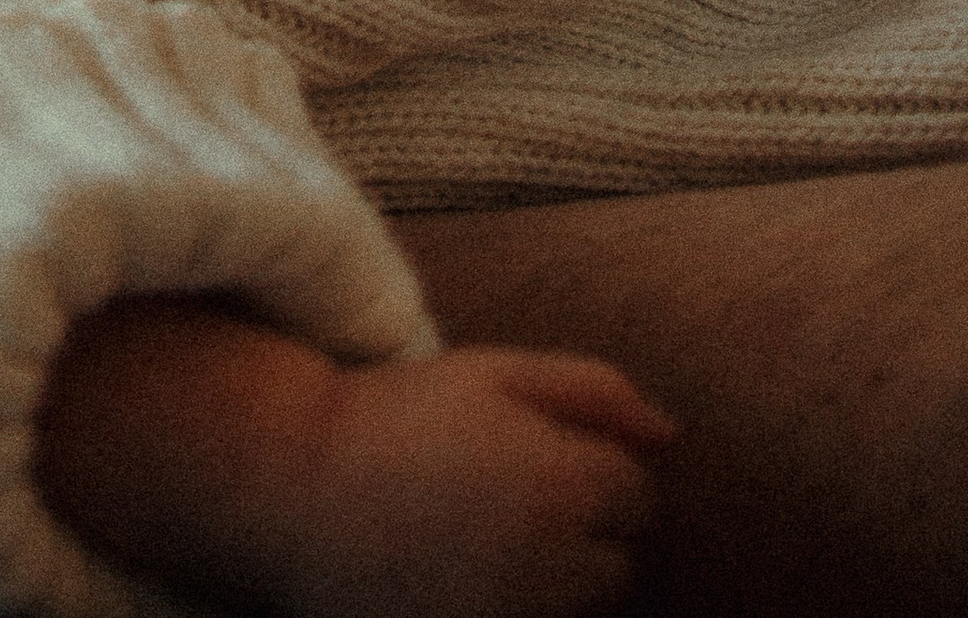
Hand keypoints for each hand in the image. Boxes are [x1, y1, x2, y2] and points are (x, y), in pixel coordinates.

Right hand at [38, 298, 665, 617]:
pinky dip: (520, 603)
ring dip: (555, 572)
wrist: (295, 489)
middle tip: (500, 486)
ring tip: (479, 530)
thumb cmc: (398, 414)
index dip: (590, 462)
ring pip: (583, 605)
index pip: (638, 490)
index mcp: (565, 484)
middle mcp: (555, 567)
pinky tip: (468, 570)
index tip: (525, 445)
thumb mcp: (495, 373)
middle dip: (582, 525)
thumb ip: (595, 391)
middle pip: (620, 559)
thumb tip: (673, 433)